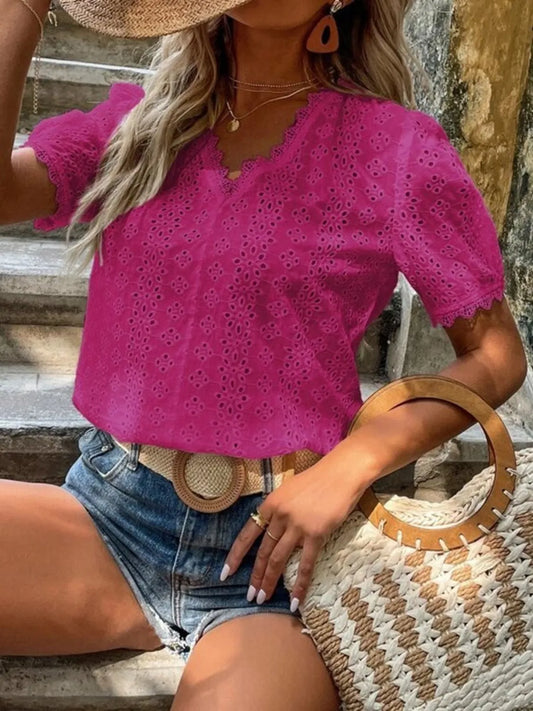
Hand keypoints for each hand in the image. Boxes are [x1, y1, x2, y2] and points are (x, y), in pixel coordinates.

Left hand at [218, 463, 368, 610]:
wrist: (341, 473)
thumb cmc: (317, 479)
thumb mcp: (289, 490)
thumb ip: (279, 509)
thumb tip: (272, 529)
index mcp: (270, 504)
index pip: (247, 534)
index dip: (236, 555)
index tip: (226, 573)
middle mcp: (280, 516)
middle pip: (263, 551)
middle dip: (255, 576)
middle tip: (249, 596)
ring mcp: (297, 526)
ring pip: (278, 560)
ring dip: (269, 582)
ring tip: (262, 599)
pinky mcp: (316, 534)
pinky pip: (306, 564)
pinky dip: (300, 585)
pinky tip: (295, 600)